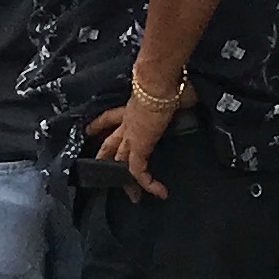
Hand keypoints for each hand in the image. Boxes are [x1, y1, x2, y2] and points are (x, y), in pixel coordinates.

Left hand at [87, 78, 195, 198]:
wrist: (160, 82)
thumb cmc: (170, 83)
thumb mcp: (173, 93)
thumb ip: (177, 98)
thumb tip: (189, 96)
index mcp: (131, 108)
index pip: (110, 118)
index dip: (98, 125)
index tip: (88, 131)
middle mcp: (127, 122)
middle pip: (110, 143)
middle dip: (105, 157)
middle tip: (99, 171)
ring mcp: (131, 135)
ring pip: (121, 160)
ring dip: (125, 179)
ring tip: (133, 197)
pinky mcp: (139, 146)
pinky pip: (139, 170)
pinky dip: (149, 183)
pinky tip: (160, 193)